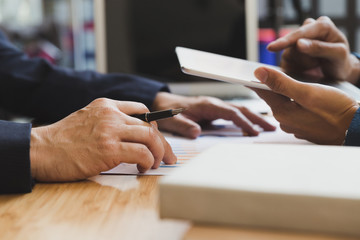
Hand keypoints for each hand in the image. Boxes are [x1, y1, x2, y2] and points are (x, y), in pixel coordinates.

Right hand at [30, 98, 175, 181]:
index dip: (155, 126)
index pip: (142, 110)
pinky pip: (141, 153)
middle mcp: (111, 114)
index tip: (157, 139)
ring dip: (159, 153)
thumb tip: (132, 135)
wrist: (41, 150)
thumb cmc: (62, 139)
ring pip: (150, 137)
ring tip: (155, 164)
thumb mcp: (87, 119)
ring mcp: (110, 131)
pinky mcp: (108, 149)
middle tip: (168, 156)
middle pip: (150, 125)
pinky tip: (142, 168)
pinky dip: (148, 162)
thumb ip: (109, 121)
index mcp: (106, 105)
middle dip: (164, 143)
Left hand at [151, 92, 275, 137]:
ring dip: (254, 118)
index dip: (244, 123)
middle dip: (257, 118)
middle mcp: (214, 104)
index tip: (254, 132)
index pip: (231, 113)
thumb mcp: (173, 120)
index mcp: (207, 105)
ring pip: (239, 110)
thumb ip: (184, 126)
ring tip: (268, 127)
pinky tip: (251, 127)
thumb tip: (197, 132)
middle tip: (272, 128)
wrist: (163, 104)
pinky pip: (233, 114)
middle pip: (240, 109)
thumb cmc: (169, 111)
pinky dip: (245, 119)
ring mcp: (215, 106)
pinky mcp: (215, 111)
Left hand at [252, 67, 358, 144]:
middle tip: (271, 72)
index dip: (257, 78)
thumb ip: (281, 83)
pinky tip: (305, 95)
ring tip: (290, 81)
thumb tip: (259, 73)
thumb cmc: (335, 110)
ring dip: (286, 92)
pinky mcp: (306, 126)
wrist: (356, 128)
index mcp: (282, 112)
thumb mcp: (306, 92)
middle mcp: (285, 121)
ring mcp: (296, 125)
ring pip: (286, 103)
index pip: (262, 91)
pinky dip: (297, 101)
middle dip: (273, 84)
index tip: (248, 71)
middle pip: (273, 97)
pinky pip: (296, 110)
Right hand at [267, 16, 359, 83]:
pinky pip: (286, 62)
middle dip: (303, 58)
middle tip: (317, 64)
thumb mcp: (338, 55)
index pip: (301, 33)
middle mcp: (308, 30)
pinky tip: (307, 68)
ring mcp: (297, 41)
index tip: (271, 48)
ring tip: (316, 65)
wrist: (338, 72)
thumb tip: (298, 43)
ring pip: (288, 54)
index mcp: (322, 25)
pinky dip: (296, 68)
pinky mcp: (291, 53)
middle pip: (292, 44)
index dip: (286, 41)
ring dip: (301, 64)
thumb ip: (320, 48)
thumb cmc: (341, 62)